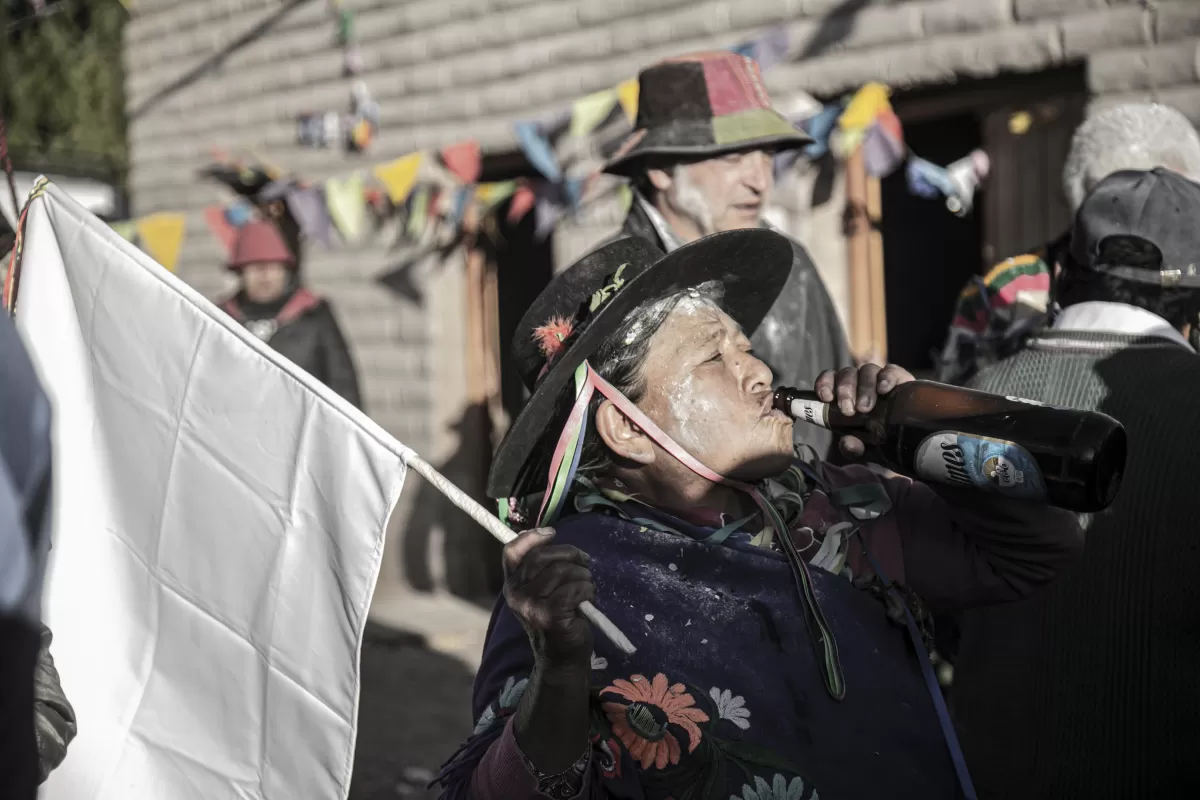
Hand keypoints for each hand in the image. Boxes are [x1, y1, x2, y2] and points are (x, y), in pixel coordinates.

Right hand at [502, 528, 595, 672]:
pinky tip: (587, 598)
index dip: (532, 537)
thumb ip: (541, 566)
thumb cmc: (557, 616)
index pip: (512, 551)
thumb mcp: (543, 589)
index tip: (552, 534)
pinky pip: (573, 589)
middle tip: (585, 563)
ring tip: (586, 586)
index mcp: (511, 584)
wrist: (562, 656)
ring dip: (582, 575)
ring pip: (561, 571)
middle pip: (542, 556)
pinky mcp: (548, 616)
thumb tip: (547, 535)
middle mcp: (515, 594)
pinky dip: (587, 589)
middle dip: (570, 555)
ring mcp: (530, 606)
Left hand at [815, 363, 914, 459]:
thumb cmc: (884, 439)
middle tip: (848, 410)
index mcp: (846, 394)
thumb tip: (847, 444)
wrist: (915, 438)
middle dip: (845, 390)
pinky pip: (890, 370)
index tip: (826, 397)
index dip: (825, 383)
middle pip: (847, 374)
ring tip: (865, 408)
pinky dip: (885, 377)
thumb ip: (854, 448)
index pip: (830, 378)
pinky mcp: (900, 377)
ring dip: (864, 388)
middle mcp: (860, 382)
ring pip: (866, 370)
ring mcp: (879, 378)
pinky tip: (884, 389)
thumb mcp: (866, 448)